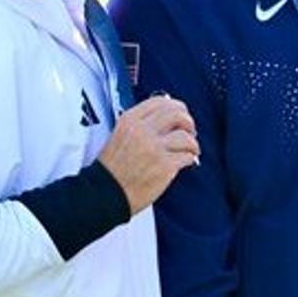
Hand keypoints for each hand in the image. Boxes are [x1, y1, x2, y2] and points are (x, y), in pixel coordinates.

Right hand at [97, 95, 198, 214]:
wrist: (105, 194)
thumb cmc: (112, 170)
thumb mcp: (119, 136)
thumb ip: (140, 125)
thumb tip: (167, 120)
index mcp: (129, 121)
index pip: (160, 102)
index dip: (175, 107)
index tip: (180, 113)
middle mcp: (142, 131)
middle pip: (177, 114)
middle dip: (188, 122)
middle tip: (190, 130)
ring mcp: (154, 148)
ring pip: (186, 136)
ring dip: (192, 143)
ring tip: (190, 149)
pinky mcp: (165, 165)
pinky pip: (187, 156)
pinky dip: (190, 158)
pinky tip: (185, 162)